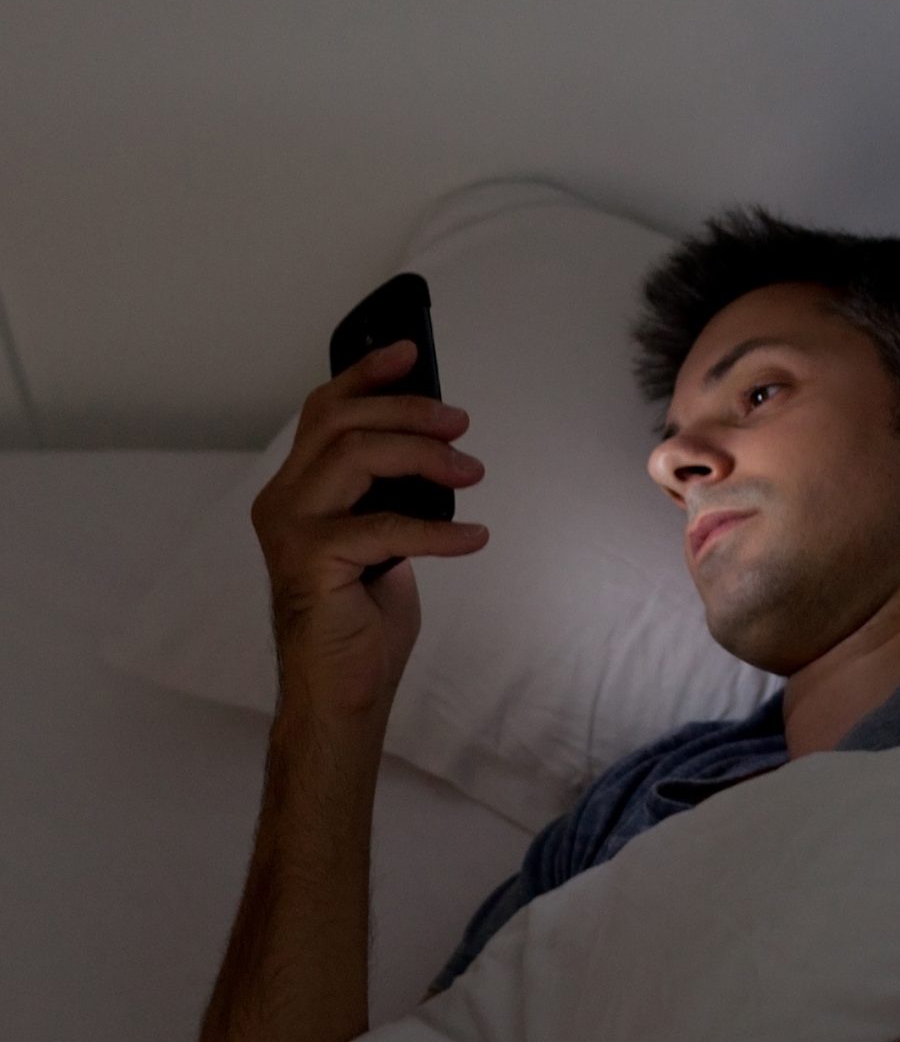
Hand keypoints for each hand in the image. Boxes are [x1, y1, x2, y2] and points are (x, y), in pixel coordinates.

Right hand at [249, 340, 488, 729]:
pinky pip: (384, 525)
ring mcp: (291, 528)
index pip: (323, 411)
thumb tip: (435, 448)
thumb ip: (388, 492)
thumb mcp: (381, 536)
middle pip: (341, 421)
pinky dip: (439, 529)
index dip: (365, 374)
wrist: (341, 689)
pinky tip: (474, 539)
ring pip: (357, 455)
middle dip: (409, 411)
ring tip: (472, 473)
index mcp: (298, 487)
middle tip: (461, 425)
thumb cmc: (361, 617)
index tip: (410, 352)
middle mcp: (283, 499)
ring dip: (425, 456)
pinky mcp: (310, 560)